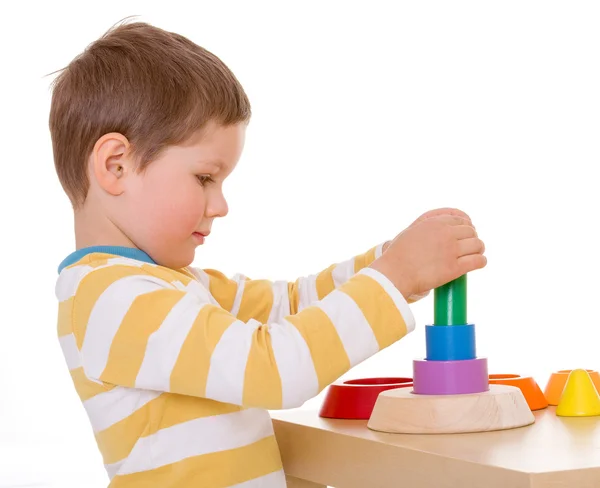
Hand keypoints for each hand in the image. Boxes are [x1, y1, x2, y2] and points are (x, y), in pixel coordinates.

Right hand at [371, 214, 485, 299]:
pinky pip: (477, 261)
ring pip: (477, 245)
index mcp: (434, 223)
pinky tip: (479, 263)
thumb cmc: (398, 256)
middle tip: (470, 247)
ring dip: (478, 249)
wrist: (395, 273)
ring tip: (476, 255)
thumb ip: (427, 229)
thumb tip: (439, 233)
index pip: (460, 220)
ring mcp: (451, 250)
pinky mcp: (455, 268)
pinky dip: (481, 261)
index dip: (465, 228)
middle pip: (471, 232)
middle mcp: (445, 234)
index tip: (464, 236)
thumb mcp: (412, 232)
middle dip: (472, 239)